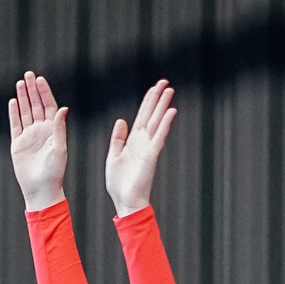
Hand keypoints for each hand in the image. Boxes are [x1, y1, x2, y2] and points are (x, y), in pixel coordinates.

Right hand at [8, 73, 68, 210]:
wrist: (41, 189)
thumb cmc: (54, 171)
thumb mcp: (59, 148)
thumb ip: (59, 127)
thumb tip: (62, 108)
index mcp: (53, 129)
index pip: (48, 105)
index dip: (44, 92)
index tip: (39, 79)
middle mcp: (41, 130)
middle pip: (35, 105)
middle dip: (32, 90)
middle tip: (28, 74)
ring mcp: (29, 136)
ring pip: (25, 112)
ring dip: (22, 98)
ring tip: (19, 83)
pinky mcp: (18, 144)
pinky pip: (15, 125)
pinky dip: (13, 113)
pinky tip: (12, 102)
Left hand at [105, 79, 177, 215]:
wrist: (125, 201)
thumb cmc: (119, 183)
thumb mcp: (113, 157)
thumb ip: (117, 139)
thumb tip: (121, 120)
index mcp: (132, 141)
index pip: (141, 116)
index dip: (147, 102)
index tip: (154, 88)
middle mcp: (142, 142)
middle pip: (151, 115)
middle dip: (157, 98)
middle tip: (165, 82)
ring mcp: (148, 147)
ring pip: (157, 122)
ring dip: (163, 106)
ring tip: (170, 90)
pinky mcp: (151, 156)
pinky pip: (159, 136)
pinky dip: (165, 124)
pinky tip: (171, 111)